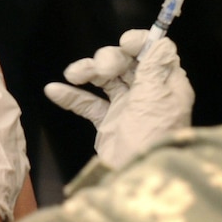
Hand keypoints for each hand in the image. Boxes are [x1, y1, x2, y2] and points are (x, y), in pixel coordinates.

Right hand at [44, 29, 192, 170]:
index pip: (155, 53)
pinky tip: (54, 90)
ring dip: (88, 72)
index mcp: (167, 86)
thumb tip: (161, 42)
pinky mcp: (109, 124)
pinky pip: (89, 104)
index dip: (139, 43)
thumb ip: (155, 67)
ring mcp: (128, 108)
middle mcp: (149, 94)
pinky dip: (72, 96)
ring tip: (72, 74)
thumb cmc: (150, 138)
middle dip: (110, 59)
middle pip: (127, 63)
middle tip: (100, 69)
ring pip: (106, 80)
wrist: (133, 180)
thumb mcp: (156, 98)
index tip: (124, 43)